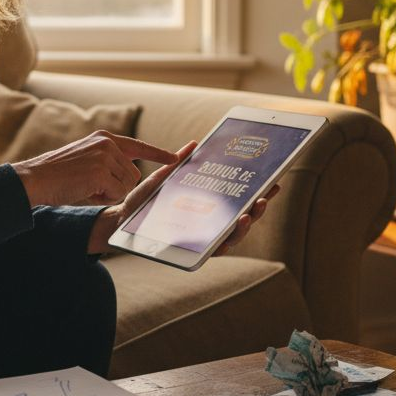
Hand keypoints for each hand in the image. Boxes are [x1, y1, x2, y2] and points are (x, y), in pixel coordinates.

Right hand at [11, 131, 178, 207]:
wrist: (35, 177)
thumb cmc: (57, 174)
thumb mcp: (85, 158)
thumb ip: (107, 159)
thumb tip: (130, 174)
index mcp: (104, 138)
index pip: (138, 145)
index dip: (159, 153)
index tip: (176, 158)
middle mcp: (108, 143)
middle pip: (134, 174)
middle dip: (117, 186)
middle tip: (90, 186)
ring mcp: (105, 156)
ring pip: (127, 186)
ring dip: (109, 193)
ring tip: (85, 186)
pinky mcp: (101, 172)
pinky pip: (117, 194)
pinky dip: (102, 198)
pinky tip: (84, 190)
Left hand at [85, 139, 279, 255]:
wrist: (122, 220)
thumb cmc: (145, 202)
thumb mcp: (163, 179)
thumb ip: (180, 164)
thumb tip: (194, 144)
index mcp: (207, 208)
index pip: (238, 199)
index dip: (257, 190)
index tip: (273, 178)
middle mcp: (209, 225)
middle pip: (243, 216)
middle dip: (259, 205)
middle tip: (269, 190)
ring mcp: (204, 239)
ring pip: (234, 234)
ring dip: (249, 221)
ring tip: (253, 208)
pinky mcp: (194, 251)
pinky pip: (217, 247)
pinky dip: (229, 237)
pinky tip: (236, 223)